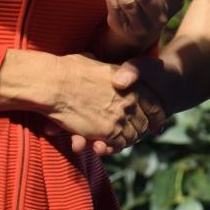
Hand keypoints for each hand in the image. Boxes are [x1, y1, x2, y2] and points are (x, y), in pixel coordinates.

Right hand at [46, 75, 167, 156]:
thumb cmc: (69, 69)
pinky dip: (113, 147)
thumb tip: (98, 64)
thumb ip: (105, 69)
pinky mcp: (108, 131)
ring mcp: (120, 116)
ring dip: (126, 140)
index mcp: (131, 82)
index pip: (154, 104)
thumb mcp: (96, 62)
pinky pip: (119, 145)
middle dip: (140, 129)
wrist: (55, 84)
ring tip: (116, 140)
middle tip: (133, 134)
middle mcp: (130, 99)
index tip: (153, 122)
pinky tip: (104, 144)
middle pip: (145, 122)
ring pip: (134, 136)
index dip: (153, 115)